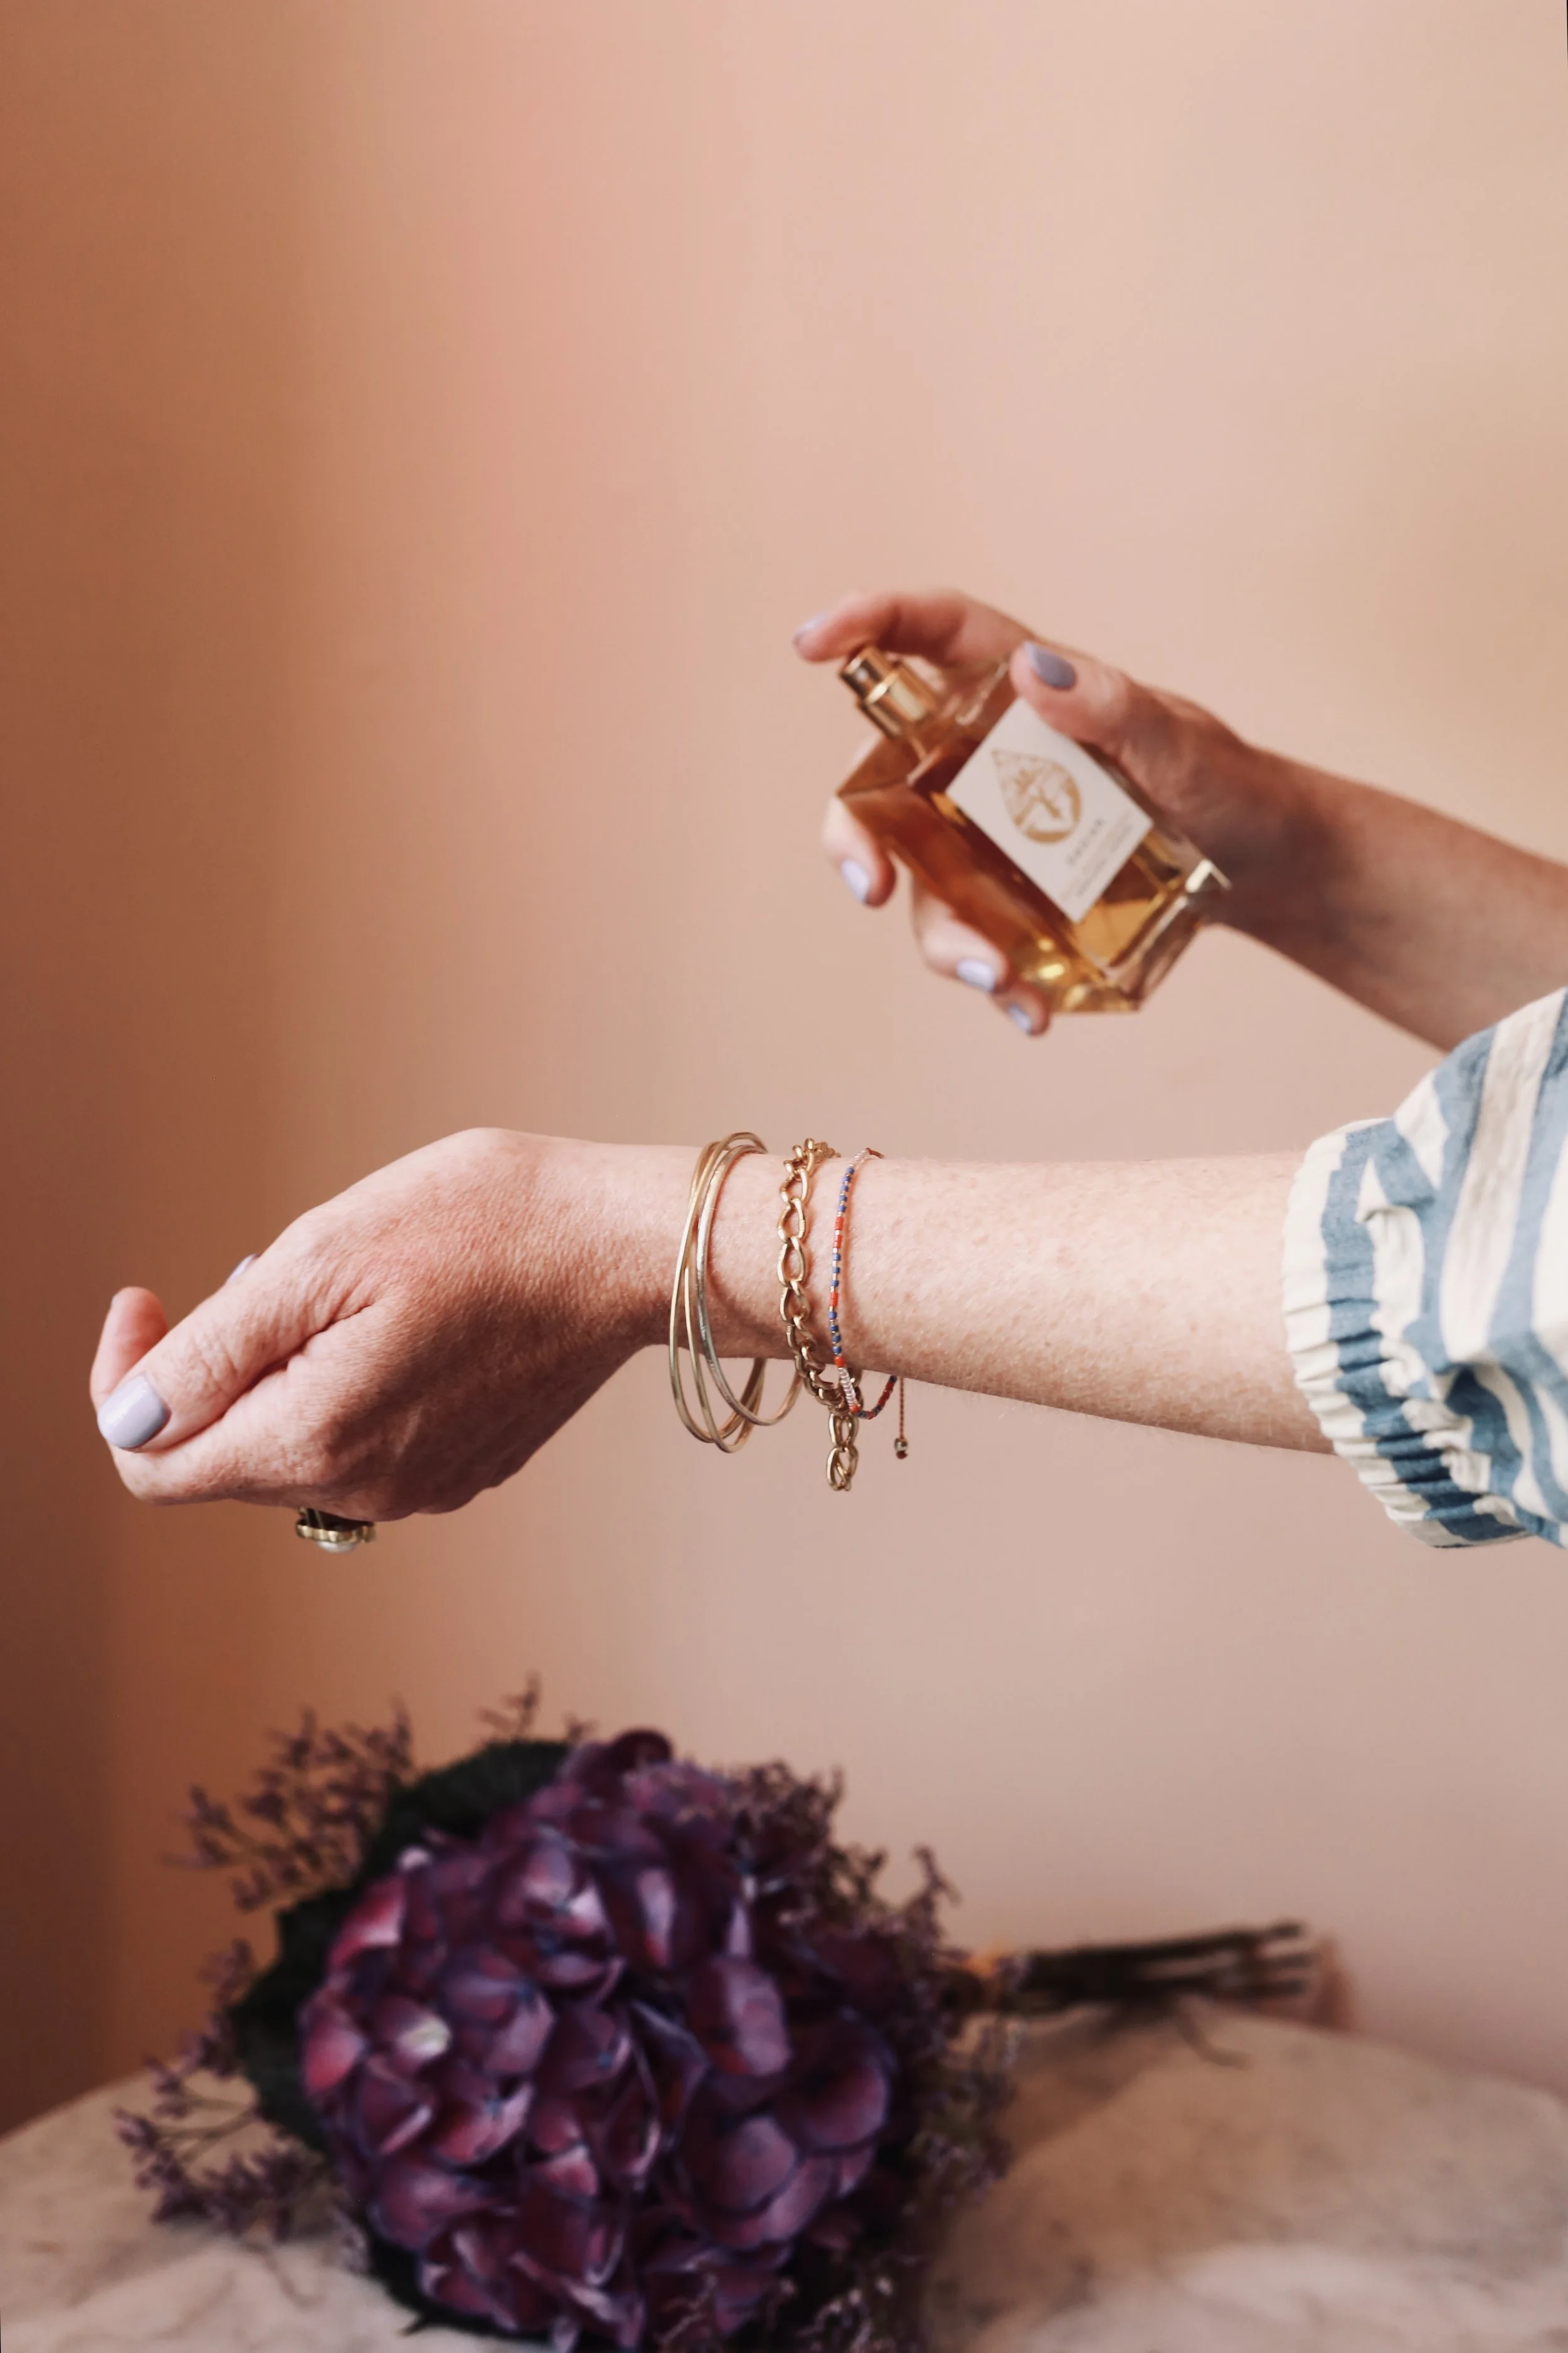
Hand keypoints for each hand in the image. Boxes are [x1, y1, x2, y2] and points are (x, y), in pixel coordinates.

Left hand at [89, 1130, 680, 1517]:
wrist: (627, 1248)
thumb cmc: (487, 1225)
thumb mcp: (322, 1256)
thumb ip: (213, 1353)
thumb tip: (128, 1421)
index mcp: (318, 1439)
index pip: (153, 1462)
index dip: (124, 1382)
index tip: (148, 1301)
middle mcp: (365, 1490)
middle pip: (223, 1457)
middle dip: (215, 1367)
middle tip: (268, 1268)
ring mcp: (421, 1489)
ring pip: (293, 1449)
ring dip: (282, 1373)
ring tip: (345, 1285)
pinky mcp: (463, 1470)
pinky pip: (361, 1445)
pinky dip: (344, 1386)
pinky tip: (398, 1316)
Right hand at [796, 588, 1308, 1032]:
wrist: (1259, 862)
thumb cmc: (1221, 780)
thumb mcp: (1181, 742)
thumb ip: (1114, 708)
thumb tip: (1033, 676)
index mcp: (1014, 691)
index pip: (927, 635)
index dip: (864, 625)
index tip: (811, 645)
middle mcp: (979, 762)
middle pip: (879, 781)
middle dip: (854, 837)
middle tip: (870, 886)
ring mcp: (985, 837)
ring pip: (921, 883)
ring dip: (944, 940)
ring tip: (1000, 978)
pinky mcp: (1009, 902)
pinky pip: (974, 940)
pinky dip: (996, 981)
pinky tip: (1028, 1010)